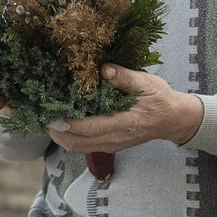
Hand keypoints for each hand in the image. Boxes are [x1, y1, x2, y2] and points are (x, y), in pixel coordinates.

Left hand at [45, 64, 204, 152]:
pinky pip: (85, 146)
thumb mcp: (147, 84)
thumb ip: (124, 77)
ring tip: (49, 119)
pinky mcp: (110, 145)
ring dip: (61, 136)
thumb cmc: (161, 100)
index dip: (65, 123)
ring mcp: (112, 144)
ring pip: (77, 147)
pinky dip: (71, 137)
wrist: (174, 120)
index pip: (88, 128)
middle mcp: (115, 138)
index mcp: (124, 123)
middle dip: (55, 132)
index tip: (49, 113)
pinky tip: (66, 122)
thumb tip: (103, 70)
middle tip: (42, 115)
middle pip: (76, 143)